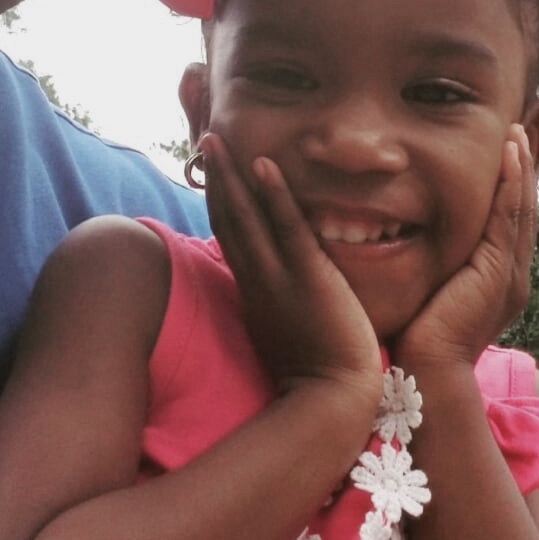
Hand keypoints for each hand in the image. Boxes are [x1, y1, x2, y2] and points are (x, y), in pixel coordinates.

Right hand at [200, 132, 381, 411]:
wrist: (331, 400)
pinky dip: (273, 194)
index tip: (213, 170)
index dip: (219, 200)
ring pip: (246, 217)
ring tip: (219, 139)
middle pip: (228, 218)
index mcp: (252, 290)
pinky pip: (286, 227)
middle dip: (217, 177)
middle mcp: (256, 278)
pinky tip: (263, 164)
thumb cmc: (315, 372)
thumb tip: (272, 283)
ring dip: (232, 175)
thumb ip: (275, 301)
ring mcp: (278, 276)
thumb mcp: (283, 329)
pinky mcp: (307, 275)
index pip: (229, 235)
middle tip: (207, 139)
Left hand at [396, 125, 536, 371]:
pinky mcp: (497, 272)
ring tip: (517, 133)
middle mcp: (511, 276)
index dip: (510, 186)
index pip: (508, 222)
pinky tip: (510, 156)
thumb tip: (402, 238)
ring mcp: (508, 274)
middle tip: (520, 130)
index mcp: (497, 281)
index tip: (505, 151)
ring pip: (521, 209)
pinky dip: (511, 185)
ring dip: (520, 168)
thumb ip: (428, 267)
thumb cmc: (416, 340)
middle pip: (523, 210)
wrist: (427, 374)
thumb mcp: (429, 292)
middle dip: (522, 170)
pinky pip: (508, 218)